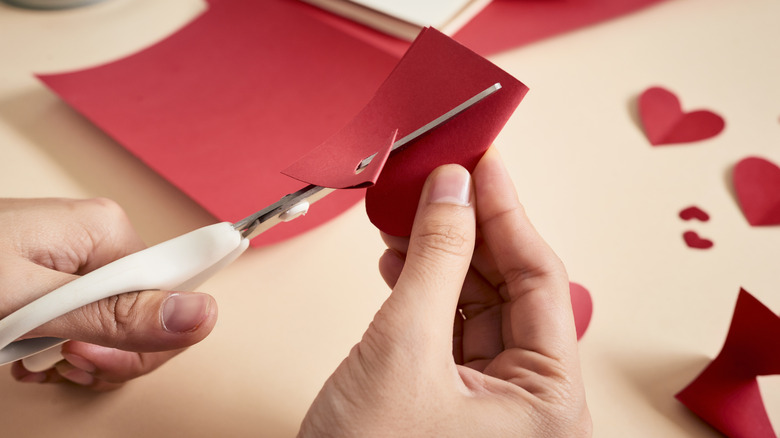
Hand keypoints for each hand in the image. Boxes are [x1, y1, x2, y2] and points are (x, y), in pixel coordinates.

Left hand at [0, 198, 216, 390]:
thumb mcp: (29, 300)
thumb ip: (116, 314)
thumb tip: (203, 315)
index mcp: (109, 232)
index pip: (172, 297)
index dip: (142, 343)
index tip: (82, 359)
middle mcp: (104, 241)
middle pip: (147, 314)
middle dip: (107, 353)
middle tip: (57, 361)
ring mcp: (84, 257)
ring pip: (118, 325)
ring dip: (78, 356)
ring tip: (33, 358)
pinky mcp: (63, 273)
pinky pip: (90, 319)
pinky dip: (60, 346)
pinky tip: (28, 350)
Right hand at [299, 147, 590, 436]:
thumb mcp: (403, 347)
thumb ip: (435, 260)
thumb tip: (453, 190)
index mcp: (550, 403)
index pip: (540, 282)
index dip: (509, 213)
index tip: (484, 162)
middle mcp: (531, 404)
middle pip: (509, 290)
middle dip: (470, 231)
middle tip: (443, 179)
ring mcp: (491, 403)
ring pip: (476, 305)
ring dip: (442, 257)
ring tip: (411, 212)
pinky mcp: (452, 399)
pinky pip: (449, 328)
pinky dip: (425, 290)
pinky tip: (401, 258)